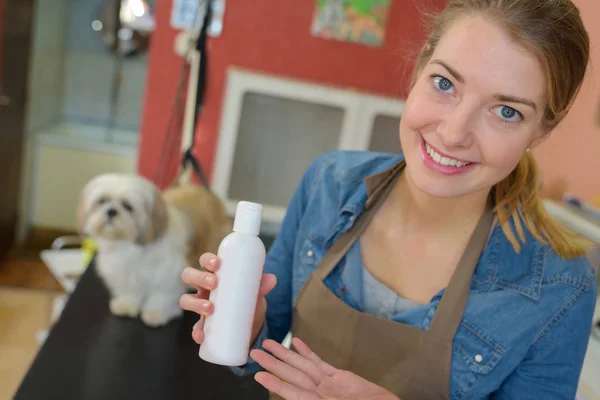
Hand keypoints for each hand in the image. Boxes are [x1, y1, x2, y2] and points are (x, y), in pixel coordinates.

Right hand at [179, 252, 276, 344]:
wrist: (249, 325)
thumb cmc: (248, 299)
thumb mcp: (255, 292)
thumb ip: (262, 285)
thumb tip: (272, 279)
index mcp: (215, 274)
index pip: (205, 261)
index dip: (207, 259)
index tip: (217, 263)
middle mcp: (203, 288)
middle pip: (189, 276)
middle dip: (199, 277)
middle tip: (214, 283)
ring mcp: (200, 306)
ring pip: (186, 300)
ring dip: (194, 302)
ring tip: (209, 308)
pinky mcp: (202, 325)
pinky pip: (194, 328)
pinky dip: (196, 332)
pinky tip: (201, 336)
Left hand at [250, 337, 399, 399]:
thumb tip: (303, 399)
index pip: (293, 394)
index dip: (276, 384)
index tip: (258, 375)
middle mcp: (320, 394)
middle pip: (293, 376)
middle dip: (274, 364)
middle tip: (255, 352)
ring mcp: (329, 385)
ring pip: (304, 367)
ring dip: (286, 355)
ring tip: (269, 344)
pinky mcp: (341, 377)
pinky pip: (321, 364)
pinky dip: (308, 353)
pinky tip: (297, 343)